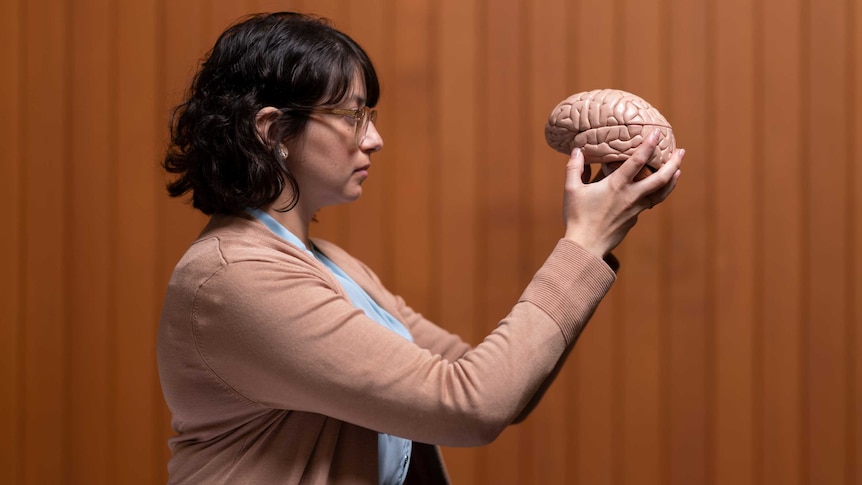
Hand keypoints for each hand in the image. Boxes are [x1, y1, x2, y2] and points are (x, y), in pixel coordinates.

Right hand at [562, 130, 683, 258]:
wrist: (586, 246)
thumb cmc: (577, 217)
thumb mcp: (571, 189)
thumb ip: (574, 168)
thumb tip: (577, 150)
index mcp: (616, 185)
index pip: (637, 161)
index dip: (649, 145)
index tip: (658, 133)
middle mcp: (631, 196)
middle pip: (661, 178)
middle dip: (674, 163)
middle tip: (681, 151)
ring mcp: (635, 209)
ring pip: (661, 193)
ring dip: (672, 180)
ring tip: (678, 170)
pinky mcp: (634, 219)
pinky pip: (649, 203)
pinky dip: (656, 193)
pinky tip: (656, 190)